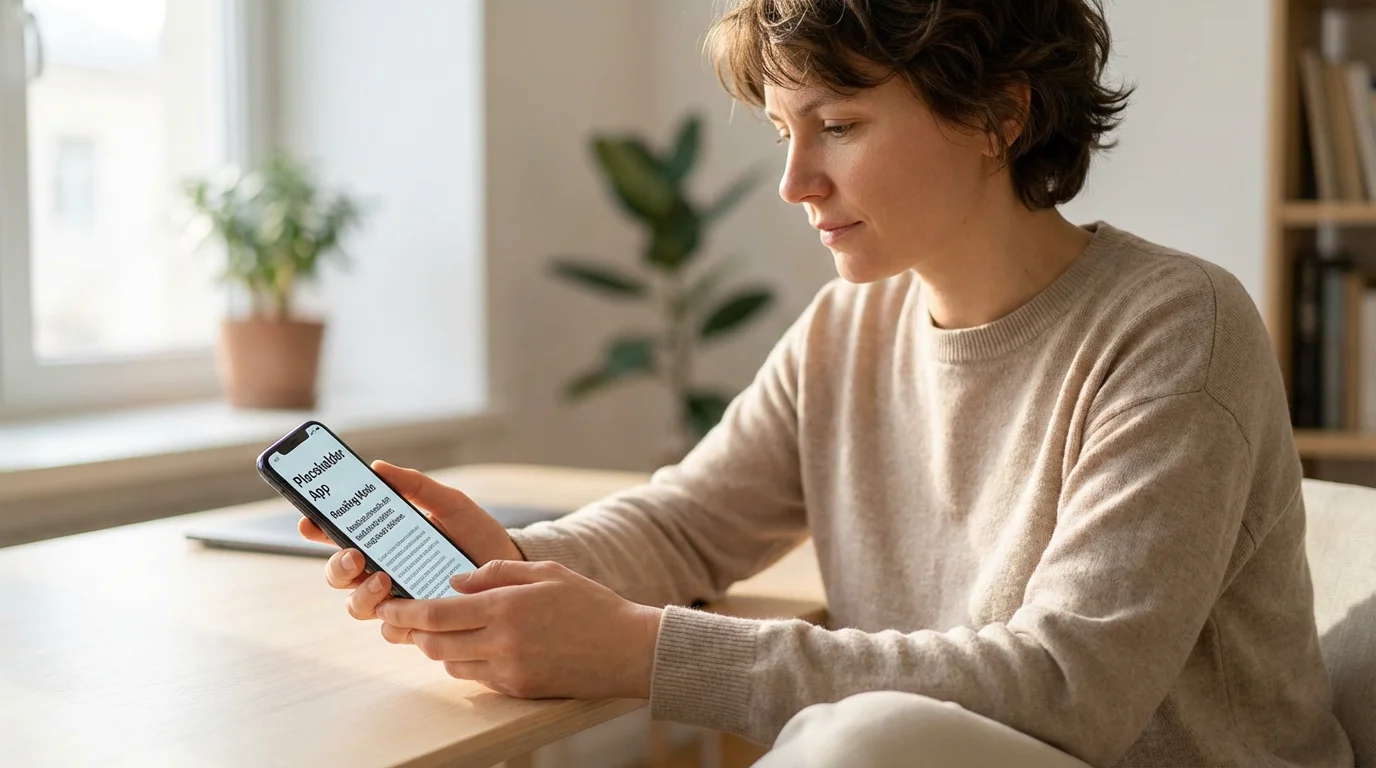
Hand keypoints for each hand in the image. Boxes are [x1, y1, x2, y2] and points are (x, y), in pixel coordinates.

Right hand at [299, 460, 525, 619]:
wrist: (511, 570)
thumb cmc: (476, 533)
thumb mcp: (450, 503)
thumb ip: (416, 486)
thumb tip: (378, 467)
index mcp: (383, 540)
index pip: (339, 535)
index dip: (317, 529)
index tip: (309, 521)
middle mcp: (382, 571)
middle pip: (339, 575)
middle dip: (338, 567)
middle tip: (355, 556)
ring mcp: (397, 599)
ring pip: (358, 606)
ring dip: (363, 595)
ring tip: (385, 579)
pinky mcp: (417, 623)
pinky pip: (392, 629)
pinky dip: (397, 621)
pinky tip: (411, 609)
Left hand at [377, 560, 662, 699]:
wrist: (628, 649)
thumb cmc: (590, 604)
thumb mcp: (546, 571)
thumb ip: (497, 573)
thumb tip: (456, 581)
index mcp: (506, 607)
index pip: (437, 613)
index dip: (404, 612)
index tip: (387, 607)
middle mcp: (502, 642)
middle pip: (434, 644)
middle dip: (412, 633)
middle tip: (404, 619)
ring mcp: (509, 670)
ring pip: (451, 664)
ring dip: (440, 649)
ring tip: (446, 631)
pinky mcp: (519, 689)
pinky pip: (477, 678)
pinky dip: (467, 663)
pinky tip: (478, 647)